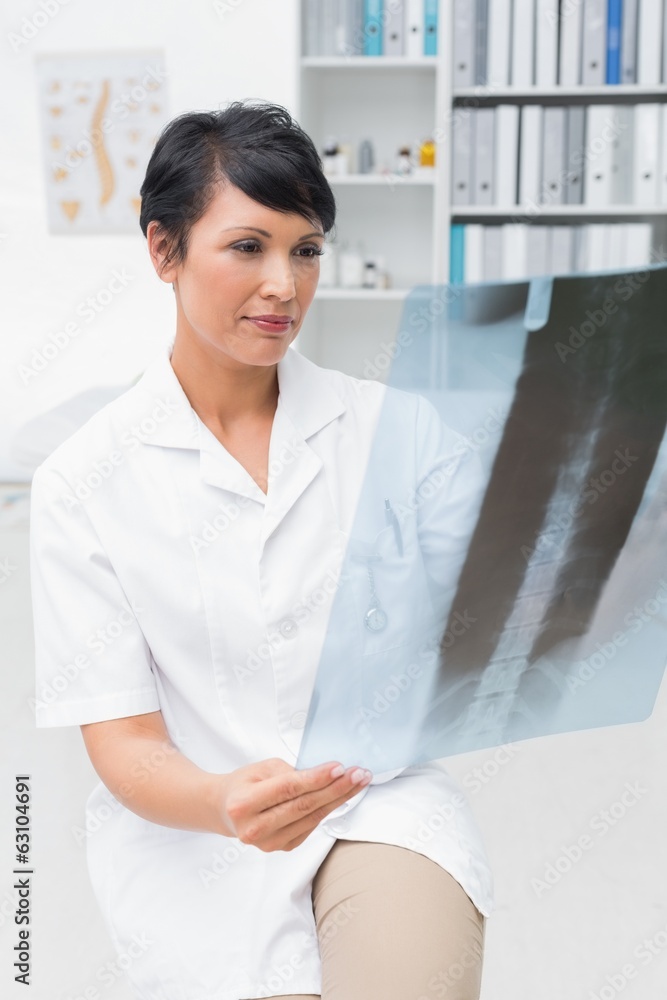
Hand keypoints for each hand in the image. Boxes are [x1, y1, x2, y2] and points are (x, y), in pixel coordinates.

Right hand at [218, 757, 371, 851]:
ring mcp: (268, 843)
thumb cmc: (244, 784)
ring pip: (311, 818)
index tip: (340, 768)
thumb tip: (324, 776)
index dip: (316, 779)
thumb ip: (289, 773)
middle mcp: (254, 828)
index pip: (288, 789)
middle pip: (304, 806)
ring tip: (358, 783)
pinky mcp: (281, 848)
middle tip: (359, 774)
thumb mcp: (261, 768)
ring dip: (339, 799)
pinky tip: (340, 797)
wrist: (225, 809)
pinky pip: (310, 827)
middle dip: (336, 788)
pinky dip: (327, 810)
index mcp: (244, 803)